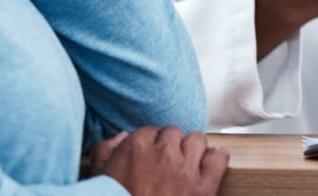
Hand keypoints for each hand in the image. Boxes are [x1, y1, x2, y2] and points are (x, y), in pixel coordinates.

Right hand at [90, 126, 228, 195]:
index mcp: (135, 148)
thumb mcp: (99, 177)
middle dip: (169, 147)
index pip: (149, 131)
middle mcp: (163, 153)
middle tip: (165, 166)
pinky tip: (206, 169)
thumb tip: (120, 137)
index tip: (148, 159)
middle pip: (173, 133)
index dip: (149, 146)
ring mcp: (185, 169)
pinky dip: (215, 160)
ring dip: (192, 150)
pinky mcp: (204, 187)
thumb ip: (105, 151)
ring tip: (186, 166)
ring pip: (197, 140)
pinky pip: (218, 157)